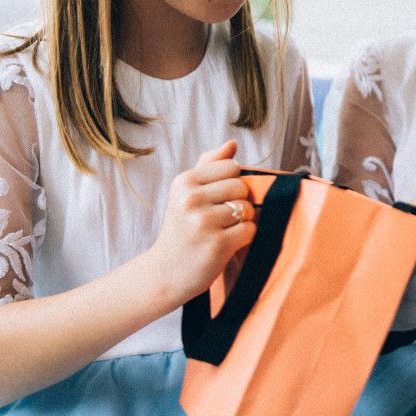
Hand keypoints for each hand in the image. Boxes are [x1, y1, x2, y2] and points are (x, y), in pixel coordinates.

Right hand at [145, 141, 257, 305]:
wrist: (165, 272)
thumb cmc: (181, 229)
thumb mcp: (185, 193)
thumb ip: (209, 166)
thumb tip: (232, 143)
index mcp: (184, 181)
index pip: (231, 167)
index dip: (233, 182)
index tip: (219, 198)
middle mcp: (191, 199)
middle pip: (242, 187)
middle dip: (240, 202)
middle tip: (223, 217)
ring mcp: (203, 222)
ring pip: (248, 209)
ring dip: (244, 221)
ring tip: (224, 231)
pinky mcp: (217, 244)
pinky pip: (250, 229)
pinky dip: (245, 237)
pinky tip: (228, 243)